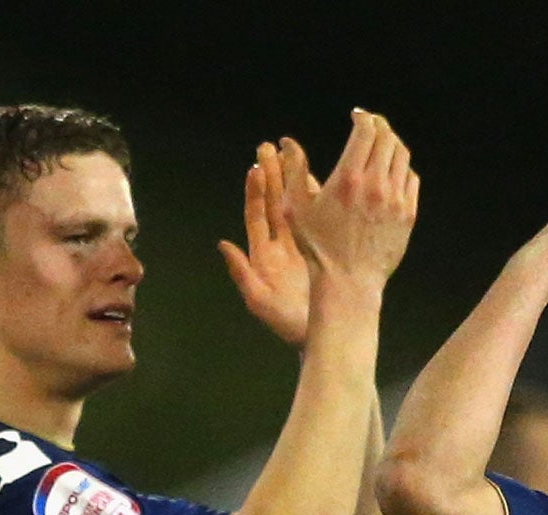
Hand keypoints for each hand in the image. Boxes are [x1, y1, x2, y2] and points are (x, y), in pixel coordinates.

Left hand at [219, 142, 310, 347]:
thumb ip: (242, 274)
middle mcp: (282, 246)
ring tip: (291, 153)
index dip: (255, 192)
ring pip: (296, 206)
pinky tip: (316, 178)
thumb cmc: (290, 325)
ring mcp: (303, 246)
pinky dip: (315, 197)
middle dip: (272, 175)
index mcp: (264, 256)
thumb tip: (223, 244)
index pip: (258, 216)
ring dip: (293, 180)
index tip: (256, 167)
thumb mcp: (260, 301)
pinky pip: (317, 217)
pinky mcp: (323, 249)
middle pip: (275, 203)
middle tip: (268, 146)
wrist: (324, 336)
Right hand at [278, 110, 418, 294]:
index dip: (363, 117)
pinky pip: (411, 180)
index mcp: (349, 179)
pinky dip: (402, 168)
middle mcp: (376, 185)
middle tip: (371, 125)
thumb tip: (287, 142)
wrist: (348, 282)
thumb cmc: (317, 247)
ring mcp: (396, 200)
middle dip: (379, 125)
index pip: (366, 131)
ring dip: (392, 144)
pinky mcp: (408, 215)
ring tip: (382, 144)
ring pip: (402, 157)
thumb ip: (294, 171)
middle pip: (388, 138)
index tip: (357, 115)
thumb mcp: (295, 208)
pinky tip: (391, 170)